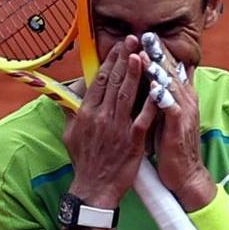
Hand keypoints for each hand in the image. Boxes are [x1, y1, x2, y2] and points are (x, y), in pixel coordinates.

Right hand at [63, 36, 158, 208]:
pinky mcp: (133, 140)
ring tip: (141, 54)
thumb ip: (72, 111)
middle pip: (113, 82)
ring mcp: (117, 128)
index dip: (109, 61)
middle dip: (123, 58)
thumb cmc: (84, 161)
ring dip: (135, 73)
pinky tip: (158, 88)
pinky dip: (151, 102)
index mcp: (86, 113)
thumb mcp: (70, 134)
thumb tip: (72, 93)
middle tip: (133, 40)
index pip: (99, 81)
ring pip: (127, 94)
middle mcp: (101, 117)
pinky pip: (144, 117)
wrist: (94, 189)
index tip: (118, 46)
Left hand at [145, 42, 215, 210]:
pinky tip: (155, 88)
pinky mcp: (179, 129)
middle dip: (158, 52)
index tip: (145, 34)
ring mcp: (184, 113)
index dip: (158, 51)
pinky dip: (164, 98)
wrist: (185, 173)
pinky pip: (172, 110)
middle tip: (146, 34)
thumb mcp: (166, 114)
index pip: (170, 67)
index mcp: (180, 95)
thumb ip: (161, 95)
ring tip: (145, 54)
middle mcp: (185, 99)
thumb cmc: (171, 143)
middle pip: (172, 70)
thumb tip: (153, 77)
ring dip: (158, 70)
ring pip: (171, 86)